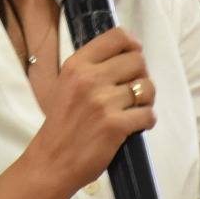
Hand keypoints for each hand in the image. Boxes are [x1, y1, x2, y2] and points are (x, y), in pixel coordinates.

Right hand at [26, 26, 156, 197]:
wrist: (51, 162)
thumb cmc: (61, 124)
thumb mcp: (67, 85)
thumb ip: (92, 68)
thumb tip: (129, 54)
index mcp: (77, 65)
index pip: (117, 37)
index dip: (132, 45)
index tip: (132, 58)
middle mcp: (89, 78)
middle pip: (138, 60)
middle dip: (141, 75)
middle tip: (132, 91)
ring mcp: (103, 102)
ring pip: (147, 87)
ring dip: (146, 99)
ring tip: (134, 109)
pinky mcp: (115, 125)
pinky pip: (148, 114)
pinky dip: (146, 121)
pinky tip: (133, 125)